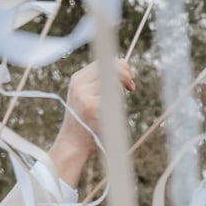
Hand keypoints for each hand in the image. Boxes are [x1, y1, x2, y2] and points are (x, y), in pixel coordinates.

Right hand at [47, 59, 134, 188]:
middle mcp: (80, 84)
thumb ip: (103, 81)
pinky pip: (115, 100)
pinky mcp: (93, 107)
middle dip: (125, 75)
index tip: (130, 75)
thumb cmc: (87, 120)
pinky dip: (118, 108)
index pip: (103, 61)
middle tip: (132, 88)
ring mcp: (85, 95)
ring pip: (114, 85)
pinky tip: (111, 117)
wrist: (74, 143)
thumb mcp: (89, 95)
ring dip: (121, 96)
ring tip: (113, 109)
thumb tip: (124, 64)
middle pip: (110, 68)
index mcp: (78, 78)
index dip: (120, 65)